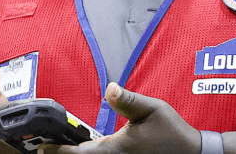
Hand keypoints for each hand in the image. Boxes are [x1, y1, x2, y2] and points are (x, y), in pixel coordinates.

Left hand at [53, 84, 199, 153]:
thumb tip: (110, 87)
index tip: (43, 147)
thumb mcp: (153, 109)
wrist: (193, 152)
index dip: (59, 151)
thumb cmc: (173, 132)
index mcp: (117, 149)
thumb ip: (128, 100)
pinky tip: (79, 149)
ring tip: (56, 148)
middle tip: (42, 147)